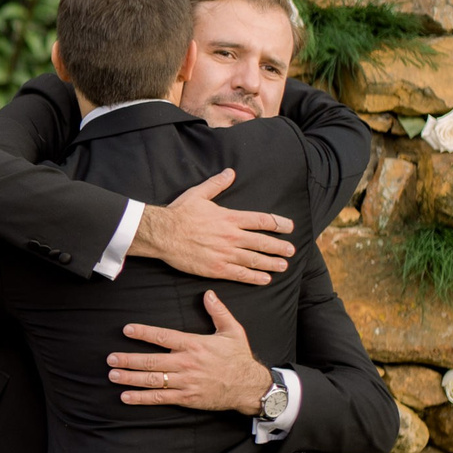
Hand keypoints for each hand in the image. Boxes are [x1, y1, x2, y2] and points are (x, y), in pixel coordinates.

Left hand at [107, 292, 274, 413]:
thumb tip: (208, 293)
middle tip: (110, 359)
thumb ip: (218, 312)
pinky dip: (141, 398)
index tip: (127, 330)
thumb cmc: (239, 358)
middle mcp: (186, 363)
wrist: (250, 387)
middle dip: (128, 359)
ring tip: (113, 375)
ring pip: (152, 380)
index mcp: (194, 345)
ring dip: (130, 378)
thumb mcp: (233, 331)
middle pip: (151, 361)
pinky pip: (160, 398)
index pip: (163, 337)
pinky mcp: (186, 397)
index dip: (143, 333)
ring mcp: (185, 382)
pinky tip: (126, 396)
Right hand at [132, 171, 294, 283]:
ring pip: (254, 259)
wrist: (161, 234)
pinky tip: (265, 279)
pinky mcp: (216, 268)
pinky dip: (254, 277)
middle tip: (291, 251)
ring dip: (271, 263)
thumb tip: (230, 173)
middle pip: (262, 242)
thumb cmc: (178, 213)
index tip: (289, 228)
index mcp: (229, 218)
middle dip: (279, 247)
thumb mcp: (198, 194)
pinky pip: (240, 274)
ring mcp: (224, 254)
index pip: (261, 221)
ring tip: (283, 266)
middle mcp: (231, 236)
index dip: (278, 224)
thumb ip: (217, 184)